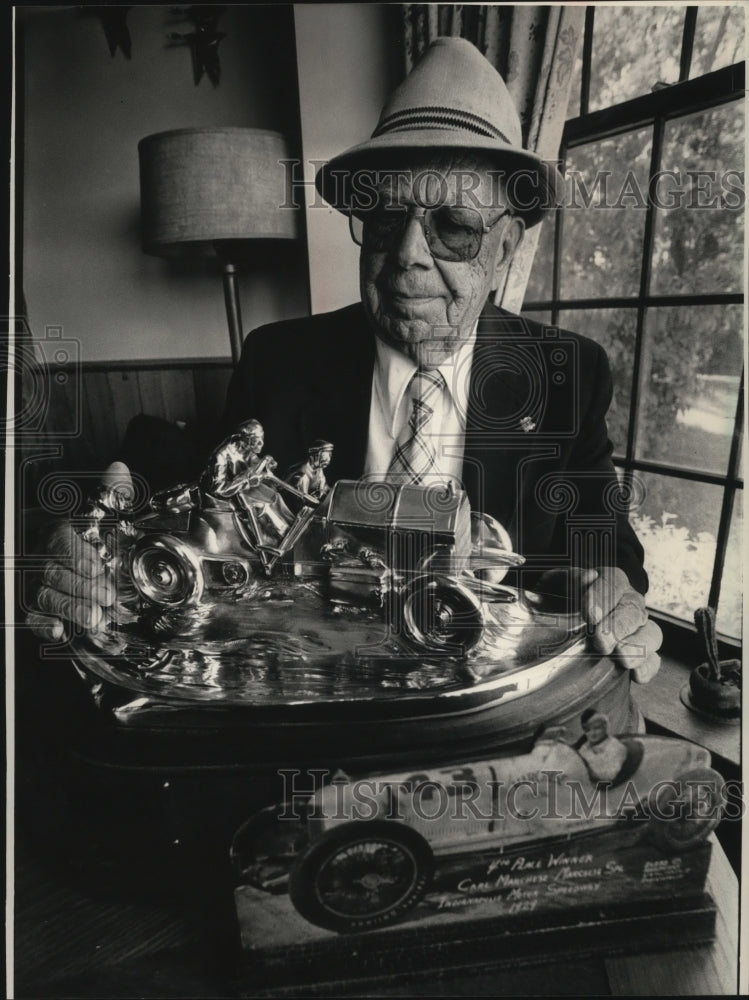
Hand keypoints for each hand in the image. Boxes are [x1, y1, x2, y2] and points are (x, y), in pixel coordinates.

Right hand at [26, 463, 131, 642]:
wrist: (76, 554)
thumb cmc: (90, 536)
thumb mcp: (104, 514)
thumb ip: (112, 496)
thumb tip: (119, 470)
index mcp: (55, 533)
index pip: (60, 543)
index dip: (79, 557)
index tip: (100, 568)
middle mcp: (40, 558)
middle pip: (52, 572)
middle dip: (80, 587)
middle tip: (106, 597)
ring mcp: (35, 583)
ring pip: (43, 596)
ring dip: (69, 608)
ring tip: (94, 618)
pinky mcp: (34, 607)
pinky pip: (31, 618)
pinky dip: (44, 625)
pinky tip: (61, 631)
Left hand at [536, 566, 661, 682]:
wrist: (560, 621)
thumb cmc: (560, 600)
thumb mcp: (557, 584)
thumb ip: (570, 578)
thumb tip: (588, 577)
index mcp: (612, 581)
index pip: (613, 583)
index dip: (602, 597)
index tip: (590, 614)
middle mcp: (630, 603)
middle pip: (633, 610)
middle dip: (617, 626)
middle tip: (601, 640)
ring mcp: (638, 628)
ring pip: (651, 634)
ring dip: (637, 647)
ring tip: (621, 656)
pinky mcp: (641, 654)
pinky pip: (653, 661)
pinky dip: (647, 668)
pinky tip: (635, 675)